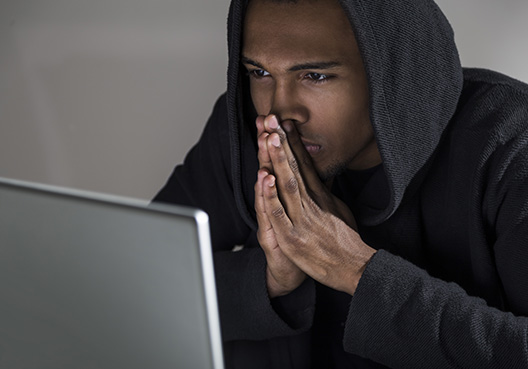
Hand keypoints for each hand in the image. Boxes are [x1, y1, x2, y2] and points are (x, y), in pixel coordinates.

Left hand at [260, 115, 375, 295]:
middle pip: (294, 167)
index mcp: (320, 195)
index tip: (285, 123)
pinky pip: (279, 213)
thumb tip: (321, 175)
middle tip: (273, 118)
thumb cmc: (346, 240)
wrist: (356, 268)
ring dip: (277, 159)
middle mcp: (311, 202)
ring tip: (270, 137)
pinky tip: (265, 177)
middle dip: (281, 141)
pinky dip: (271, 195)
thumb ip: (326, 191)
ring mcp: (301, 219)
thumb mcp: (339, 209)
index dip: (293, 142)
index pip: (305, 163)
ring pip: (287, 183)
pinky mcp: (292, 237)